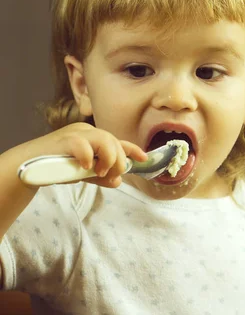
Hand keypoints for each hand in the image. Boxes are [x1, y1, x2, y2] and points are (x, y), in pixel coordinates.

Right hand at [26, 122, 146, 188]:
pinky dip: (88, 157)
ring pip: (104, 139)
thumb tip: (118, 181)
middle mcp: (87, 133)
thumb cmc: (56, 167)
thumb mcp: (83, 174)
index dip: (132, 149)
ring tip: (100, 172)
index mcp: (93, 139)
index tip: (144, 158)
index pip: (117, 141)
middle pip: (114, 142)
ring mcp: (76, 134)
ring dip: (108, 159)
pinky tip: (85, 166)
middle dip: (118, 162)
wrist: (29, 166)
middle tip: (111, 176)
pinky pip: (83, 144)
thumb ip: (100, 177)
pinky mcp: (65, 140)